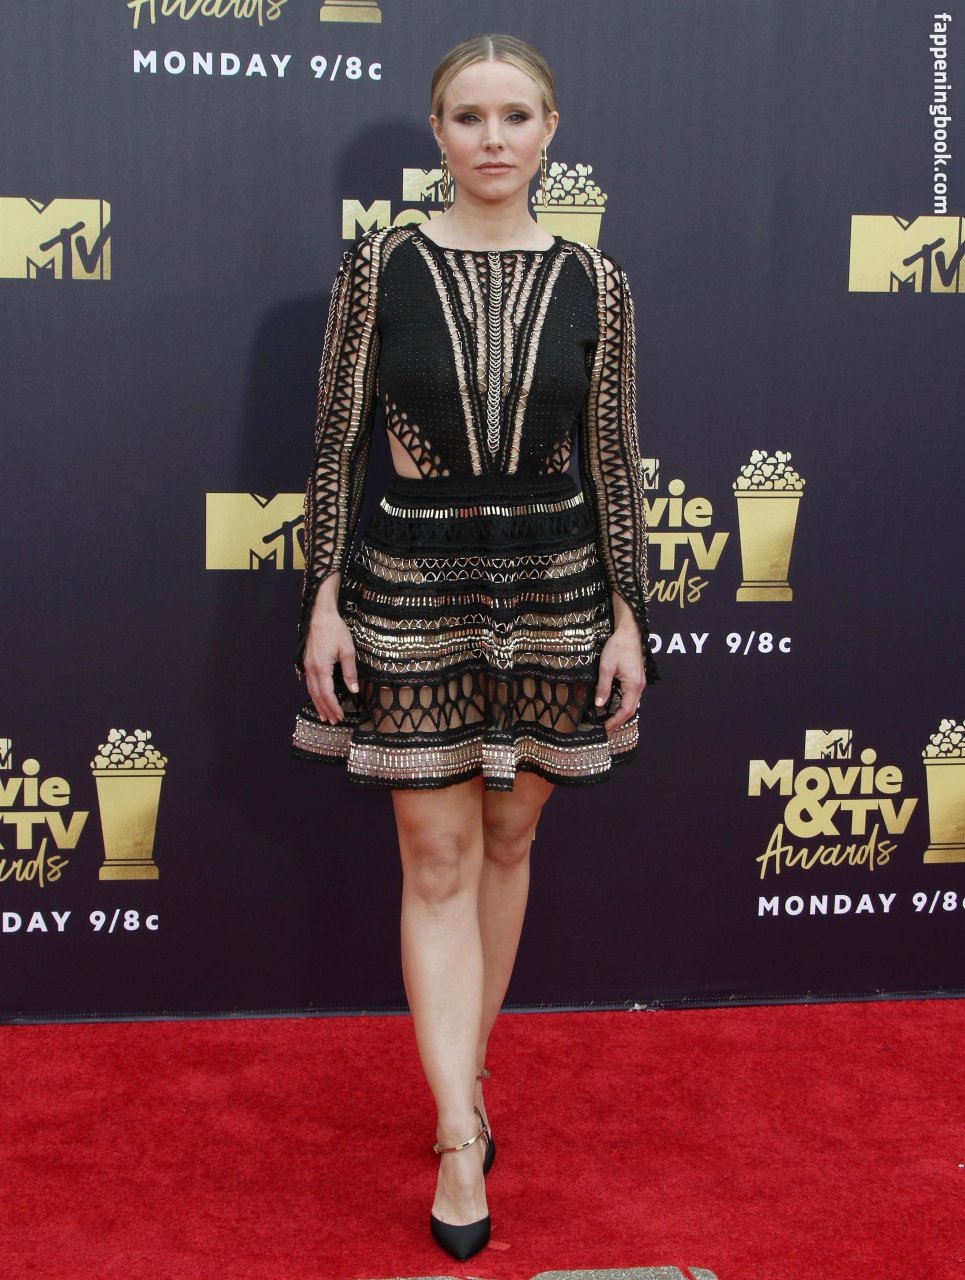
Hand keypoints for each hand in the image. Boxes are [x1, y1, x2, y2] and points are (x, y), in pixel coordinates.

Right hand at [304, 608, 358, 723]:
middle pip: (317, 695)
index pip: (327, 693)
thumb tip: (353, 689)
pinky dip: (314, 694)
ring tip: (325, 716)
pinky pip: (309, 683)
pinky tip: (318, 698)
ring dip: (318, 704)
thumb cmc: (335, 630)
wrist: (320, 615)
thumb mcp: (347, 650)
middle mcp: (311, 669)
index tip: (341, 715)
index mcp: (321, 667)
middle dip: (326, 709)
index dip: (333, 706)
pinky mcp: (307, 662)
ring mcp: (307, 666)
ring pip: (311, 690)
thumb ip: (350, 671)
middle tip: (333, 721)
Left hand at [594, 625, 646, 731]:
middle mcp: (639, 686)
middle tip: (606, 728)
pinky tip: (614, 705)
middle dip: (618, 721)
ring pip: (632, 704)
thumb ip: (603, 687)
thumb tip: (599, 704)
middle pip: (631, 710)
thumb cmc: (618, 647)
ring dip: (621, 713)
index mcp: (633, 685)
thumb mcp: (606, 667)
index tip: (605, 729)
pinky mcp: (637, 678)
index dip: (615, 721)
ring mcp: (639, 682)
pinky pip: (632, 696)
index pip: (625, 710)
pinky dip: (624, 704)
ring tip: (609, 719)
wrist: (629, 633)